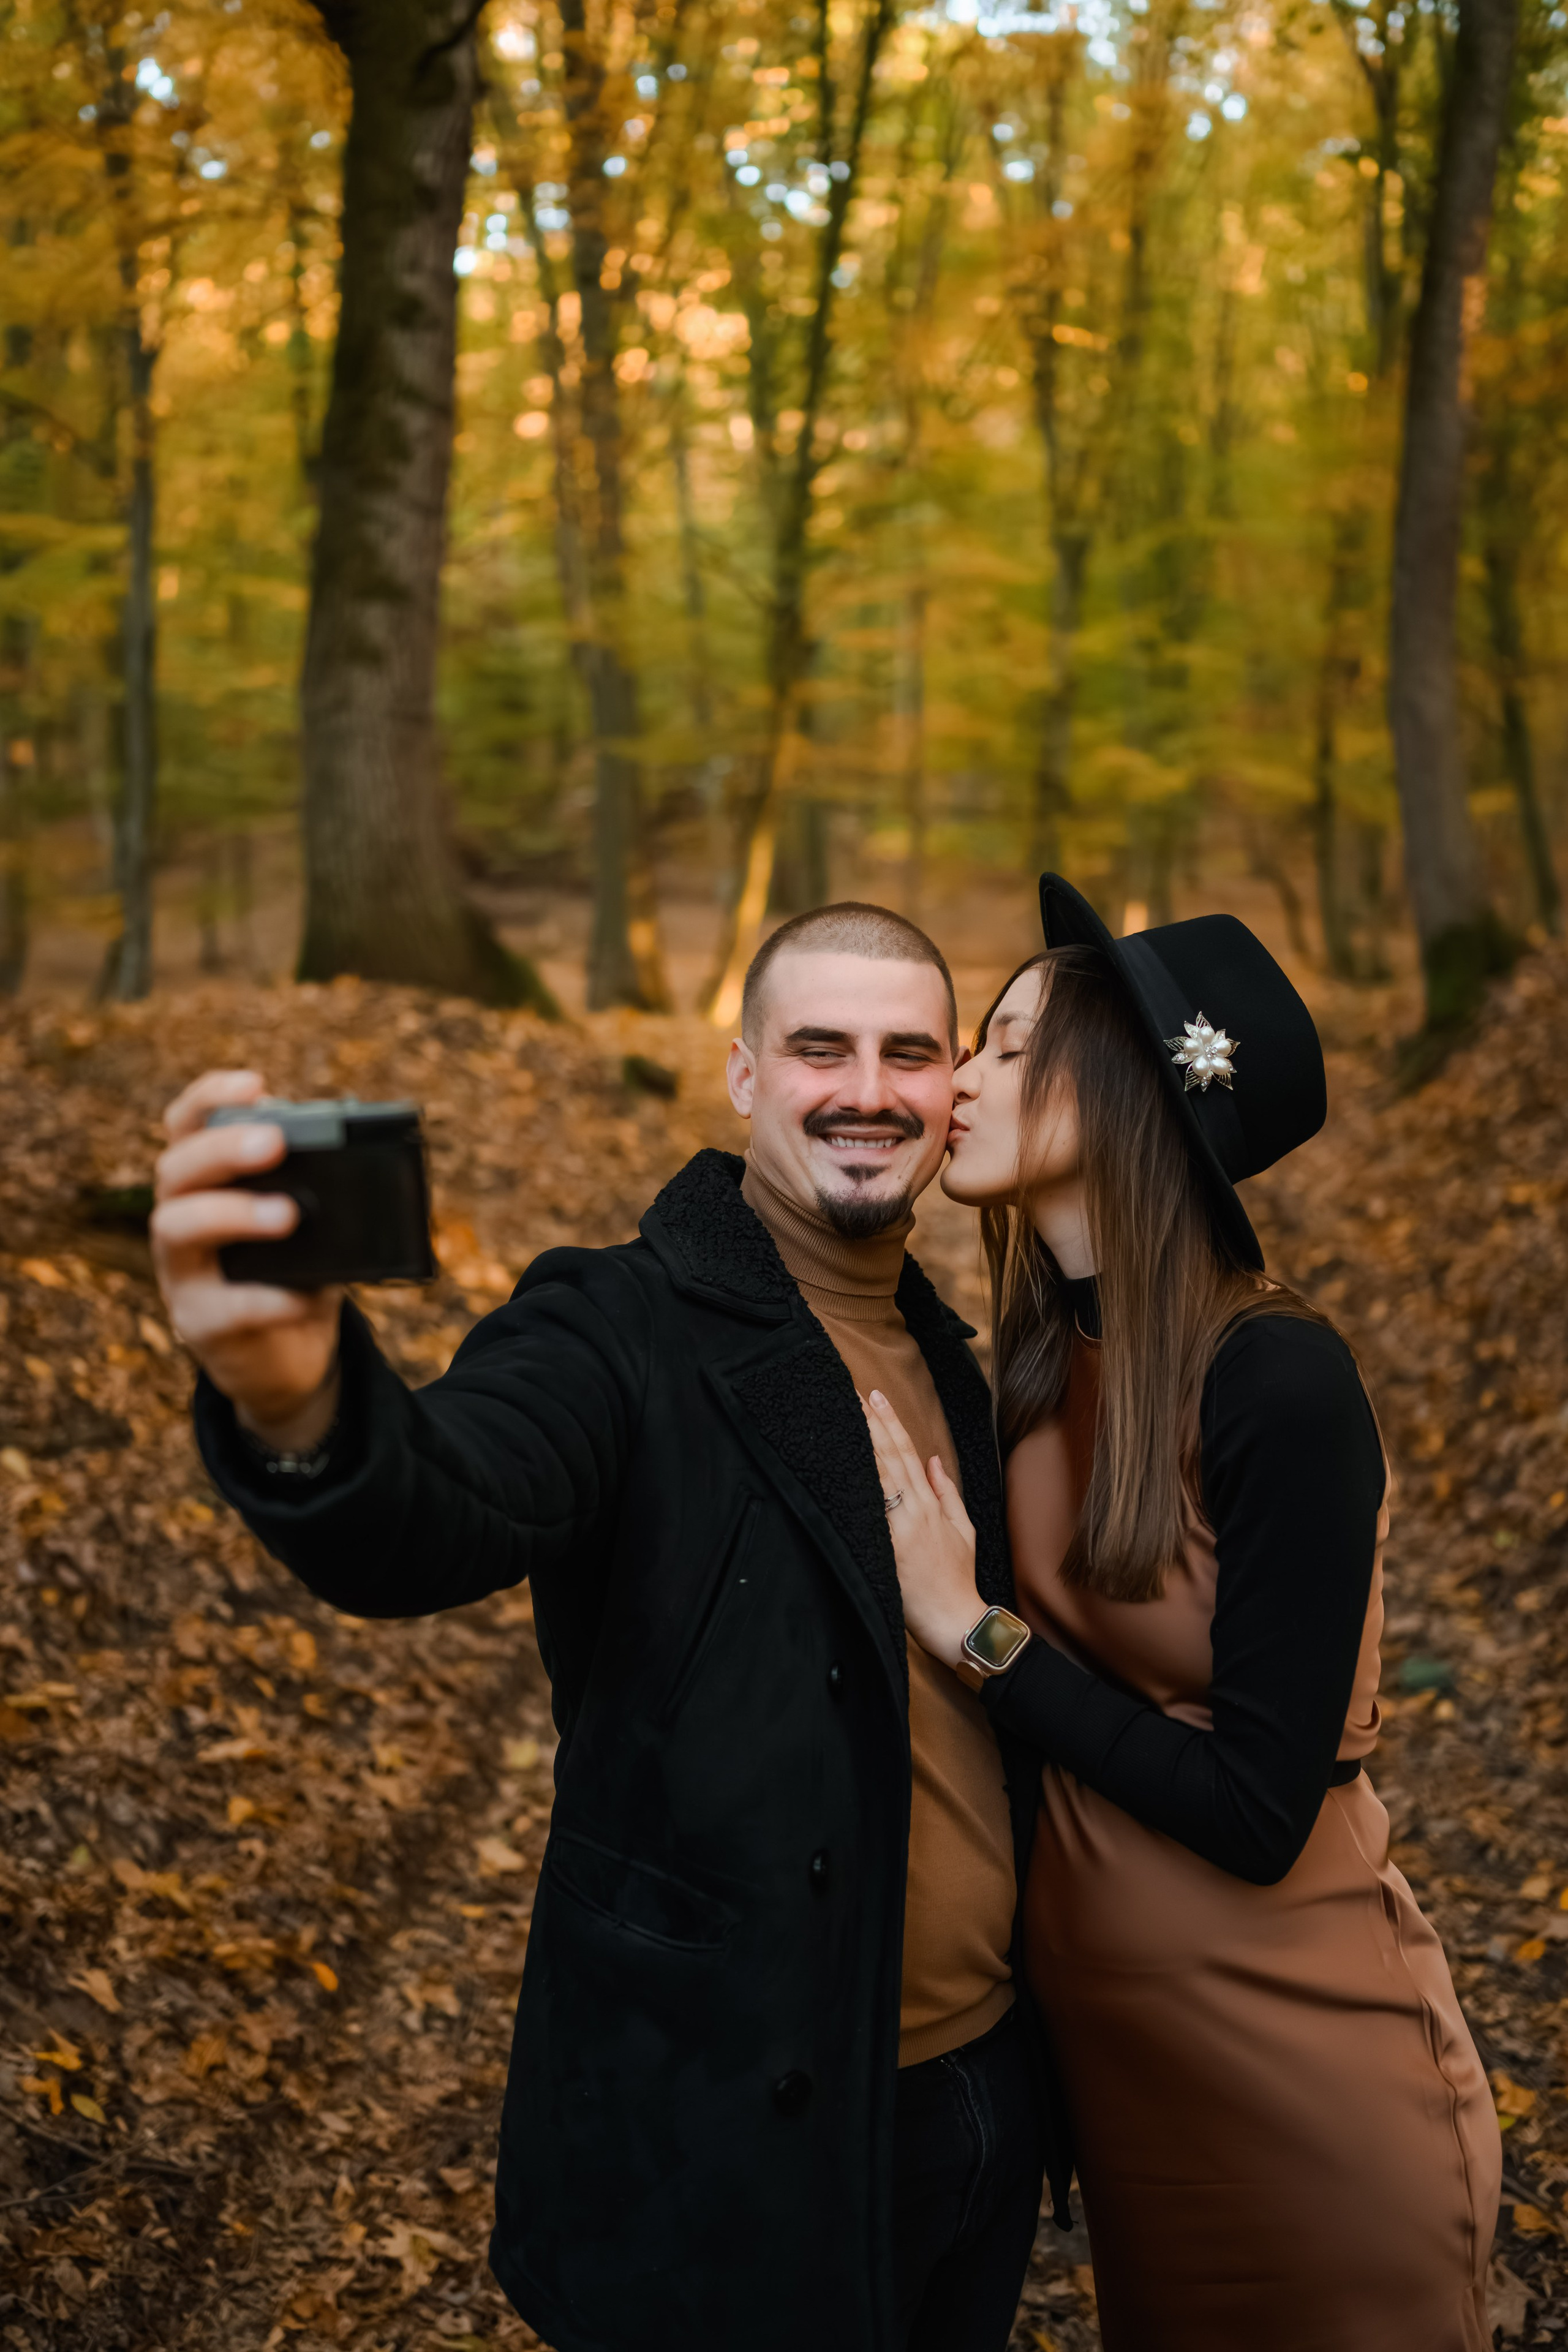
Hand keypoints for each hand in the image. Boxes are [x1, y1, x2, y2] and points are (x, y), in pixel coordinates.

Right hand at [151, 1069, 341, 1448]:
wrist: (291, 1359)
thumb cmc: (299, 1274)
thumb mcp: (316, 1226)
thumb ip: (325, 1192)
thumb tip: (363, 1159)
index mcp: (205, 1184)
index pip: (187, 1126)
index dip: (210, 1097)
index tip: (255, 1083)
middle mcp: (179, 1220)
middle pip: (174, 1169)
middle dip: (222, 1149)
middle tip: (274, 1141)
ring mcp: (182, 1274)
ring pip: (176, 1229)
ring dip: (233, 1214)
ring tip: (289, 1215)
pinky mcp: (198, 1325)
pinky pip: (222, 1309)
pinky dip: (266, 1299)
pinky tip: (302, 1296)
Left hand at [863, 1389, 982, 1669]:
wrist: (955, 1620)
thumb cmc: (957, 1578)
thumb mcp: (962, 1530)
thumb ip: (946, 1492)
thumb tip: (934, 1460)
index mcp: (931, 1506)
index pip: (908, 1453)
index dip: (891, 1423)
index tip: (875, 1396)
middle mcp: (914, 1511)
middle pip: (889, 1458)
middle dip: (869, 1422)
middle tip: (849, 1391)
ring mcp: (899, 1530)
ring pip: (878, 1478)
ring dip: (861, 1445)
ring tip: (844, 1415)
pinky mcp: (886, 1550)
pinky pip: (869, 1514)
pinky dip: (856, 1489)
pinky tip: (841, 1468)